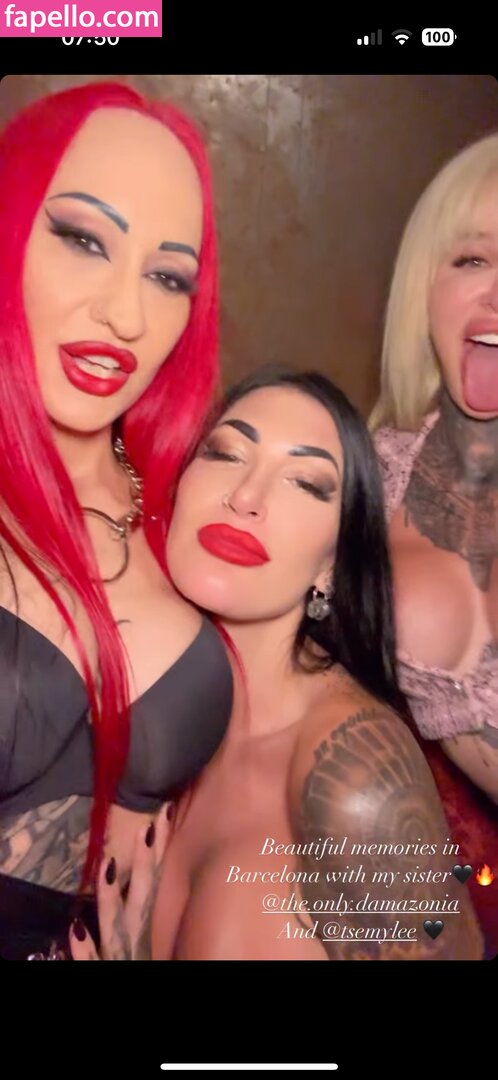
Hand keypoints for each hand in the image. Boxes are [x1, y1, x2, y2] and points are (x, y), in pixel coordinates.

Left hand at [70, 802, 171, 959]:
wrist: (165, 1039)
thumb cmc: (169, 960)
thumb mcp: (164, 947)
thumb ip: (160, 919)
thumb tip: (168, 888)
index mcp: (151, 931)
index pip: (156, 887)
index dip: (160, 852)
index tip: (162, 815)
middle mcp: (137, 942)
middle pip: (142, 899)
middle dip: (147, 863)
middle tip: (150, 824)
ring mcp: (120, 958)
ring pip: (115, 926)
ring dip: (113, 896)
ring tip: (108, 864)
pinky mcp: (107, 973)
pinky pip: (94, 964)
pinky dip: (85, 951)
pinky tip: (72, 930)